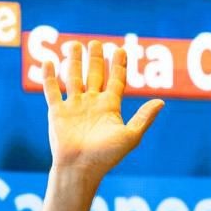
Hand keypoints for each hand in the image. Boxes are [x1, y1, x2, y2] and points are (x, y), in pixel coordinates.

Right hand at [43, 39, 162, 185]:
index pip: (116, 81)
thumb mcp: (130, 136)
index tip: (121, 49)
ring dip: (74, 62)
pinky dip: (49, 76)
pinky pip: (52, 90)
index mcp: (110, 107)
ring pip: (73, 78)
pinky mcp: (57, 112)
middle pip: (95, 75)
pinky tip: (49, 61)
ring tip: (75, 44)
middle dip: (96, 59)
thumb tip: (161, 102)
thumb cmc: (106, 156)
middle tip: (96, 43)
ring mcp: (74, 107)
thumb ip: (144, 118)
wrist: (80, 168)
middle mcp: (92, 104)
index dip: (119, 65)